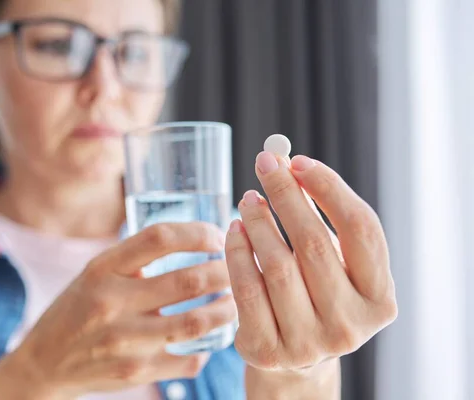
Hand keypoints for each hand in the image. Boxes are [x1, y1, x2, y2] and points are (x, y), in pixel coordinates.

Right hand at [7, 222, 235, 397]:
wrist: (44, 361)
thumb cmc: (79, 307)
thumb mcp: (97, 271)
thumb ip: (136, 257)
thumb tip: (196, 239)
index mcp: (102, 269)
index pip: (159, 238)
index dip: (198, 233)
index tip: (217, 236)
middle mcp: (112, 303)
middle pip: (187, 281)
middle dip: (224, 271)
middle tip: (235, 268)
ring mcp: (124, 341)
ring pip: (195, 322)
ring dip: (226, 309)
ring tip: (234, 300)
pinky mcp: (135, 372)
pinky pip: (188, 358)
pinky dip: (208, 346)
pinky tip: (213, 336)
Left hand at [225, 153, 397, 372]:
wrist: (296, 359)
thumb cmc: (318, 295)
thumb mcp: (333, 262)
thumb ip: (319, 216)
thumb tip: (284, 161)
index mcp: (379, 299)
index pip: (362, 229)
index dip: (329, 188)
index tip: (298, 161)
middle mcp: (350, 326)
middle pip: (315, 243)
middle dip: (286, 195)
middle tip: (265, 165)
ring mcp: (309, 343)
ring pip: (277, 265)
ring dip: (258, 221)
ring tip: (247, 199)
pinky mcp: (269, 351)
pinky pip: (247, 289)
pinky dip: (237, 252)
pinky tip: (234, 230)